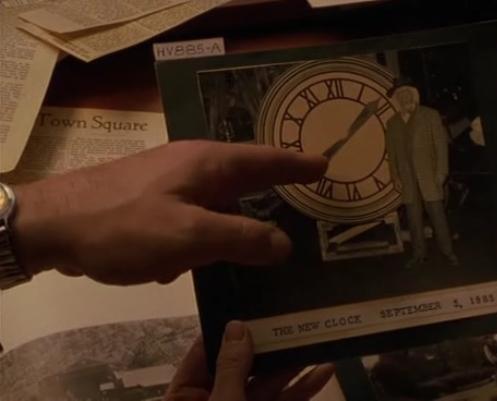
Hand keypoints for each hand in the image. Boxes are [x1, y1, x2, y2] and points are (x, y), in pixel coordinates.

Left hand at [12, 140, 326, 284]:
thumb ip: (241, 238)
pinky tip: (193, 263)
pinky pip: (191, 218)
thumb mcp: (190, 236)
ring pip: (216, 201)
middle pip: (245, 177)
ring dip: (234, 220)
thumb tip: (284, 244)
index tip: (326, 165)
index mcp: (209, 164)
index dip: (297, 164)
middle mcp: (193, 166)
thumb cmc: (124, 225)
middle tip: (304, 203)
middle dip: (273, 189)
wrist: (50, 224)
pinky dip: (201, 236)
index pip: (266, 159)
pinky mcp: (151, 202)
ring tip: (258, 242)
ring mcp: (170, 182)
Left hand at [165, 321, 334, 400]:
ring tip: (317, 341)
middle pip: (240, 367)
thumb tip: (237, 327)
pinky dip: (301, 390)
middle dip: (269, 347)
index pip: (203, 354)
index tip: (252, 305)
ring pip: (267, 386)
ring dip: (293, 367)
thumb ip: (230, 368)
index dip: (227, 330)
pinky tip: (322, 373)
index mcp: (185, 399)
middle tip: (293, 321)